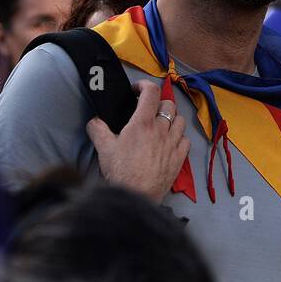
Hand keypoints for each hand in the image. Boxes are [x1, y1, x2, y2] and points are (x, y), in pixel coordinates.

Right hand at [87, 80, 189, 201]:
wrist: (136, 196)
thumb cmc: (121, 172)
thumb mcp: (103, 148)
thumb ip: (97, 129)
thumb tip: (95, 120)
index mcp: (142, 123)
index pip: (151, 92)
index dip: (144, 85)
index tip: (137, 90)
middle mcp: (161, 130)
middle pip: (168, 104)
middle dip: (158, 103)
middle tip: (148, 110)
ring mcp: (173, 144)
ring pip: (180, 120)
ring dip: (172, 119)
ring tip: (161, 125)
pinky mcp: (179, 158)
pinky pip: (186, 140)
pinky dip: (180, 138)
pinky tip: (171, 142)